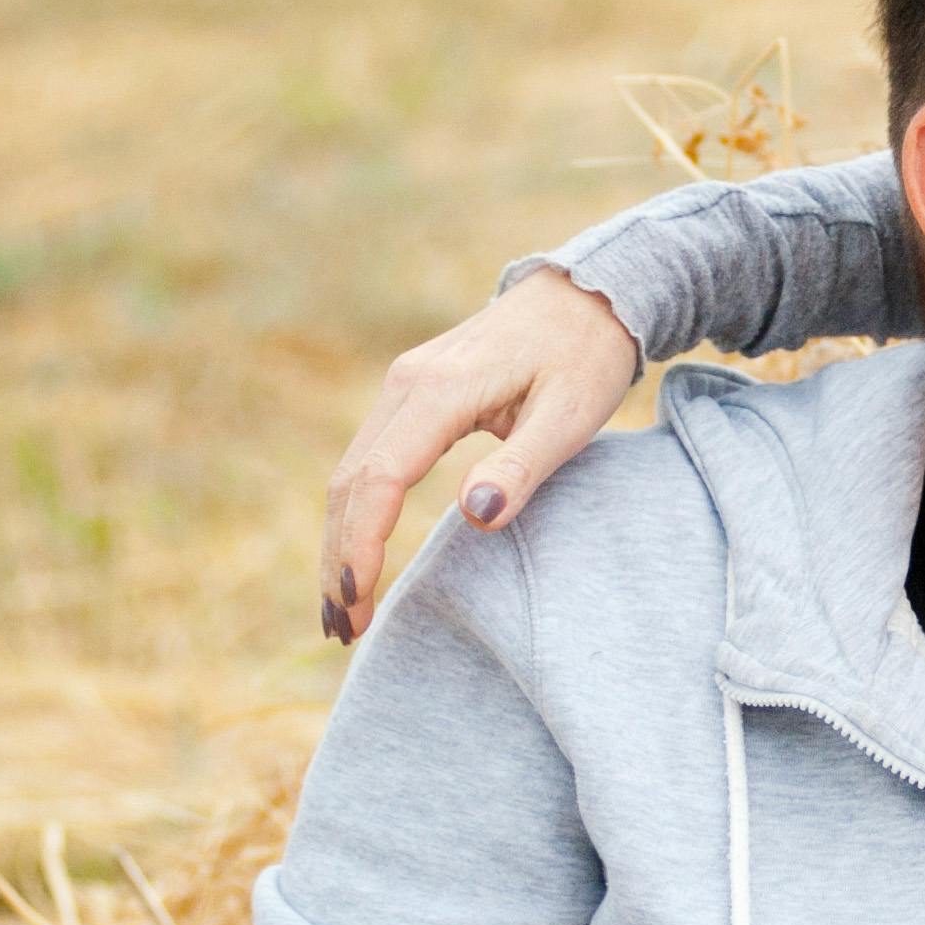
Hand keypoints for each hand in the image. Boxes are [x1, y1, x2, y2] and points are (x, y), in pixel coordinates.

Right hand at [319, 265, 639, 641]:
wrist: (584, 295)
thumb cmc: (585, 356)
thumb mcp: (572, 414)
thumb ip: (522, 467)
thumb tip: (473, 517)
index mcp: (440, 391)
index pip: (380, 480)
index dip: (363, 546)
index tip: (358, 602)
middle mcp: (406, 385)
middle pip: (350, 483)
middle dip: (339, 559)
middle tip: (342, 629)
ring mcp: (402, 387)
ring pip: (350, 474)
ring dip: (339, 542)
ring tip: (341, 610)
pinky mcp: (410, 396)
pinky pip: (367, 462)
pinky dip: (354, 514)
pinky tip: (356, 556)